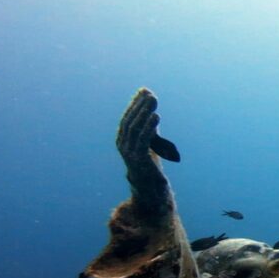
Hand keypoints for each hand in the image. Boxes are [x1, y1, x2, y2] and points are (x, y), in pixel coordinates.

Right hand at [116, 88, 171, 217]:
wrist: (150, 187)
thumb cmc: (149, 163)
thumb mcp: (148, 142)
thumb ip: (149, 126)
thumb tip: (151, 106)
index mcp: (122, 139)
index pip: (127, 117)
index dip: (135, 103)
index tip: (144, 91)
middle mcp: (122, 144)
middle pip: (130, 120)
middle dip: (140, 106)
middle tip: (150, 94)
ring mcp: (128, 152)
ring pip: (135, 128)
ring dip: (144, 113)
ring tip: (153, 102)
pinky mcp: (138, 159)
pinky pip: (142, 139)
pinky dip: (149, 127)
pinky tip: (156, 117)